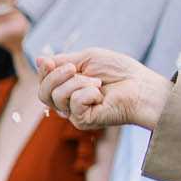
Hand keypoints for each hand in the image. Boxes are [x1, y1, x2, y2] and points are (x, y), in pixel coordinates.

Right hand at [34, 49, 169, 131]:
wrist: (142, 87)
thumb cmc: (120, 72)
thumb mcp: (88, 59)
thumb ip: (63, 60)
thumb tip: (38, 59)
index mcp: (68, 87)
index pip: (44, 83)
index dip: (43, 72)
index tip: (50, 61)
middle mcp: (68, 103)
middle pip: (43, 94)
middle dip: (55, 77)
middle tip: (74, 69)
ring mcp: (75, 114)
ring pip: (56, 97)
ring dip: (78, 83)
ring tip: (98, 83)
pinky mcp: (83, 121)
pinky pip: (73, 103)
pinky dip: (88, 93)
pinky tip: (101, 96)